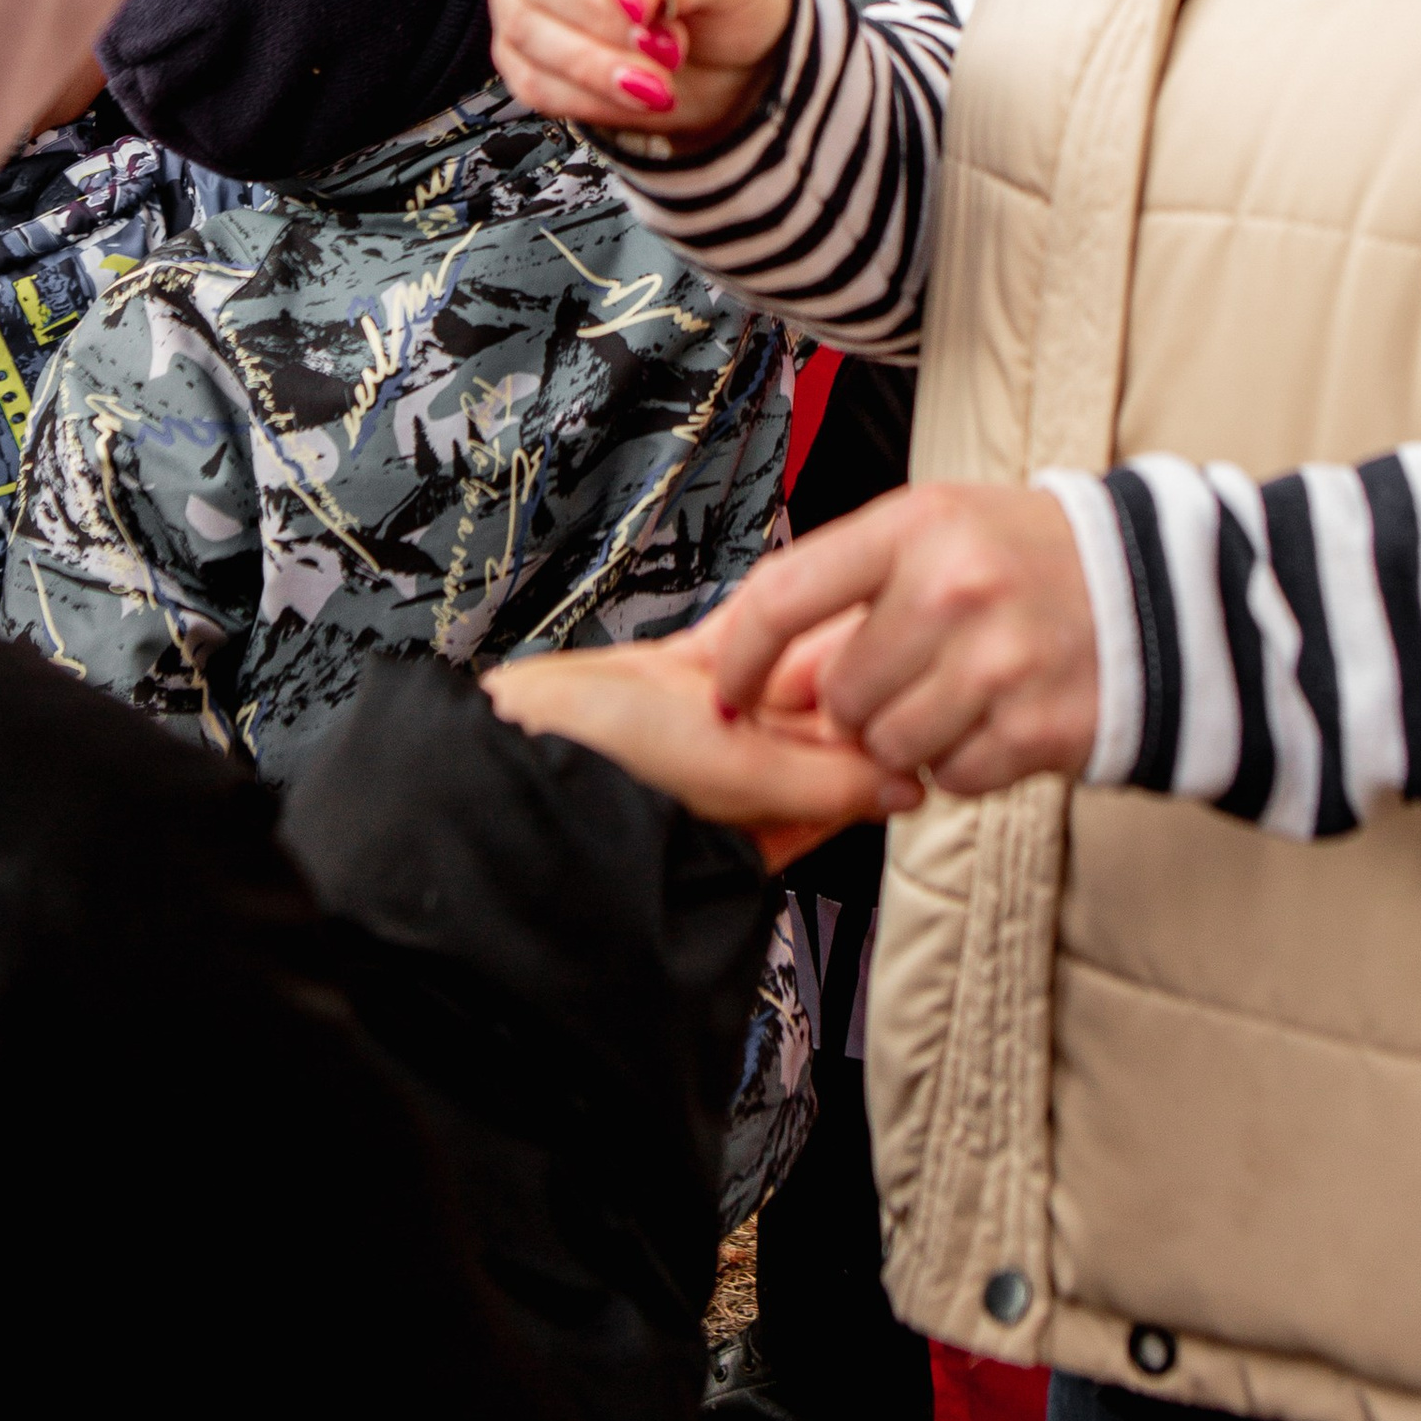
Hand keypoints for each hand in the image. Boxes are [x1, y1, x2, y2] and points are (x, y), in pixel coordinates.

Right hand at [481, 635, 918, 870]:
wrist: (506, 744)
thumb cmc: (605, 773)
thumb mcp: (734, 776)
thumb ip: (825, 785)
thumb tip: (912, 791)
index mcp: (761, 821)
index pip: (851, 776)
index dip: (884, 731)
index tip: (914, 683)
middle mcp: (738, 777)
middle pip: (820, 723)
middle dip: (845, 681)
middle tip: (877, 628)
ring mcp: (704, 726)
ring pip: (782, 677)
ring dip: (804, 645)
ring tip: (833, 608)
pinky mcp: (670, 680)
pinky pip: (734, 644)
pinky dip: (757, 623)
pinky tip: (778, 599)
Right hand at [489, 0, 793, 135]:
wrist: (720, 49)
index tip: (648, 5)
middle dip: (603, 22)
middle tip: (668, 48)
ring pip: (526, 26)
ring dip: (596, 67)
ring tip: (660, 80)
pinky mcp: (520, 45)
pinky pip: (529, 77)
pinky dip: (586, 98)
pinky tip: (630, 95)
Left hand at [692, 485, 1098, 799]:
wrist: (1156, 593)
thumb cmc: (1024, 559)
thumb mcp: (938, 535)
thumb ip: (846, 589)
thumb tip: (751, 669)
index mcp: (918, 525)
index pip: (787, 595)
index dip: (743, 655)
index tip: (729, 688)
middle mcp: (955, 588)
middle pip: (842, 694)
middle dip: (859, 703)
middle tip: (906, 678)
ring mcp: (999, 662)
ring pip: (889, 746)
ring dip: (909, 739)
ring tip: (956, 695)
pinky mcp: (1037, 729)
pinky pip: (952, 778)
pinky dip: (963, 763)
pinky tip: (996, 718)